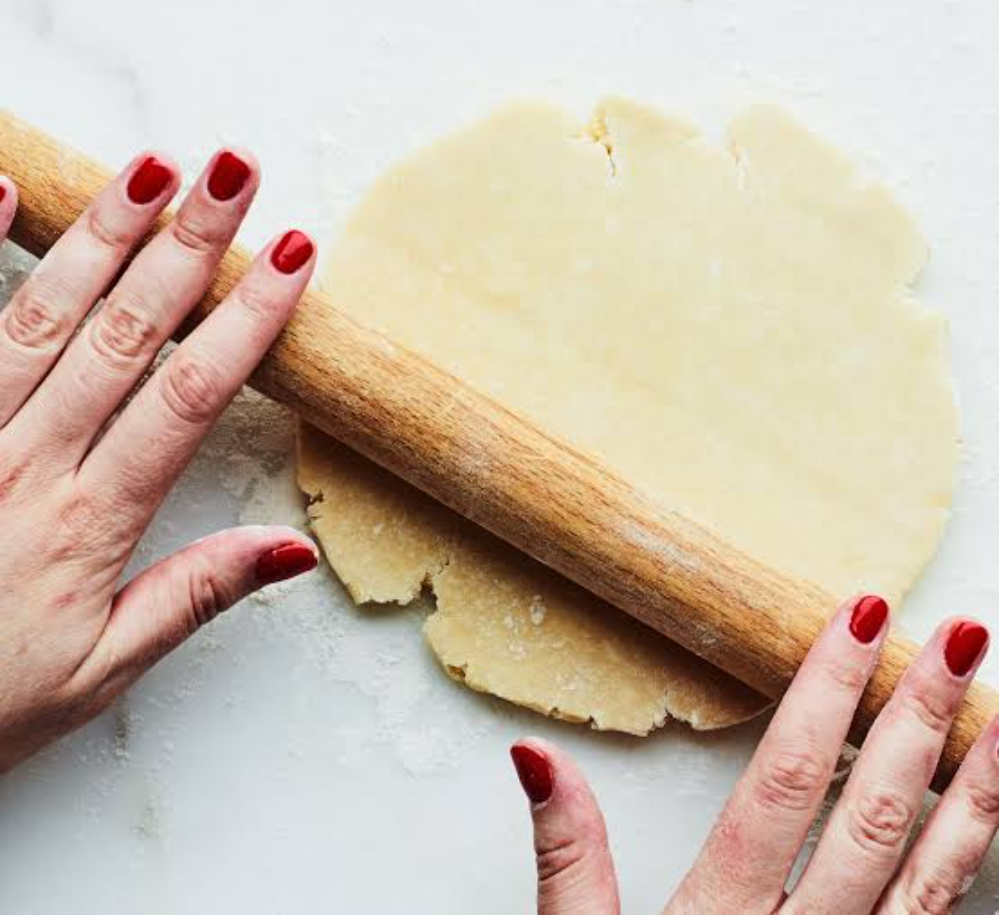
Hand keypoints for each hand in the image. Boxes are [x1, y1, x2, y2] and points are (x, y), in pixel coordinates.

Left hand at [0, 154, 318, 771]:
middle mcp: (22, 463)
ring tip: (153, 167)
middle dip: (187, 247)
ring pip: (38, 315)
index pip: (187, 398)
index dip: (247, 323)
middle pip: (123, 334)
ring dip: (100, 234)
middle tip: (234, 172)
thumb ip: (192, 598)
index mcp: (85, 523)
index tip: (293, 260)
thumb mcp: (98, 673)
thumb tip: (291, 549)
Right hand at [510, 598, 996, 913]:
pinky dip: (974, 857)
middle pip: (873, 814)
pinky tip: (986, 810)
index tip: (860, 618)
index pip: (787, 778)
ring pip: (934, 873)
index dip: (826, 692)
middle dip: (917, 716)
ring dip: (974, 788)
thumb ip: (567, 855)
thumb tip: (538, 755)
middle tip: (958, 636)